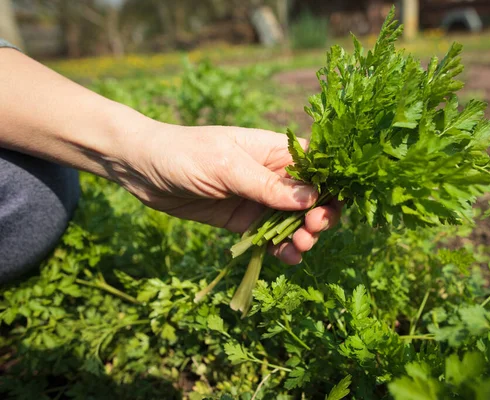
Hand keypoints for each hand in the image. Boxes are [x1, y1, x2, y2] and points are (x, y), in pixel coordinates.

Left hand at [110, 123, 341, 263]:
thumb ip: (267, 185)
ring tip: (299, 247)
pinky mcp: (243, 222)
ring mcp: (258, 200)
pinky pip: (270, 237)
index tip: (329, 206)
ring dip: (304, 235)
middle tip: (312, 230)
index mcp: (274, 151)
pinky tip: (286, 258)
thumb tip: (312, 198)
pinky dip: (282, 248)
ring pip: (294, 221)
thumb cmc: (185, 154)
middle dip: (320, 215)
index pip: (317, 166)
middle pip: (312, 197)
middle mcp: (272, 176)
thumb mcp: (227, 167)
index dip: (331, 185)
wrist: (142, 169)